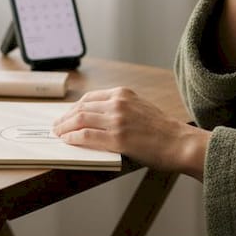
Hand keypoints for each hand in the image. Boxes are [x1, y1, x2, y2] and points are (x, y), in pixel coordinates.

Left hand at [52, 87, 209, 179]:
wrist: (179, 142)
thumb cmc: (162, 130)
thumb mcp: (140, 107)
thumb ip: (120, 108)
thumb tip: (96, 117)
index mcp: (123, 93)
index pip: (89, 98)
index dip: (74, 108)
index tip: (66, 115)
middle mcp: (118, 103)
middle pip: (81, 108)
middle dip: (65, 118)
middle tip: (56, 126)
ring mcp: (117, 120)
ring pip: (80, 120)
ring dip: (64, 128)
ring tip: (58, 134)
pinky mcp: (117, 138)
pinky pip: (86, 136)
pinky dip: (73, 138)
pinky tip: (68, 141)